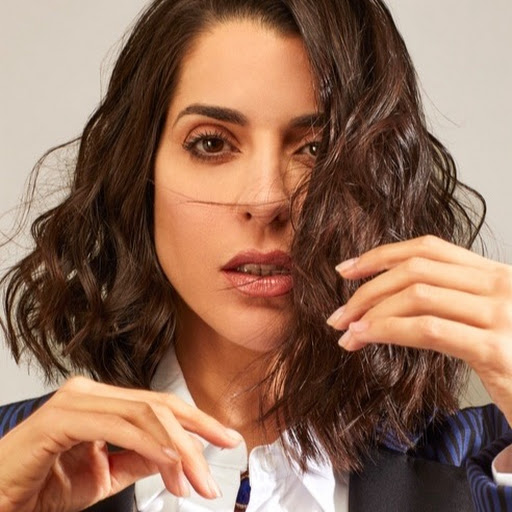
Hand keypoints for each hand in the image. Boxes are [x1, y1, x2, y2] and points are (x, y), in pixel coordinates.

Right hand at [0, 377, 242, 511]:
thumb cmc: (41, 487)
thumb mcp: (105, 475)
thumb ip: (139, 459)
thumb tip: (178, 455)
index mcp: (103, 401)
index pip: (161, 405)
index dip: (199, 421)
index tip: (227, 437)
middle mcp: (91, 392)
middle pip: (159, 406)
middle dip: (197, 434)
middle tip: (217, 466)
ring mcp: (76, 400)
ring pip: (144, 414)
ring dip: (177, 448)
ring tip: (195, 479)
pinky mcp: (60, 418)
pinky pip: (117, 427)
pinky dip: (148, 444)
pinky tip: (170, 460)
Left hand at [326, 235, 511, 424]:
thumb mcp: (491, 322)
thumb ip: (456, 302)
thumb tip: (398, 299)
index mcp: (496, 275)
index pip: (428, 249)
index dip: (382, 255)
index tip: (347, 269)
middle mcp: (502, 286)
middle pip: (415, 270)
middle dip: (367, 289)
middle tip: (338, 313)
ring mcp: (502, 315)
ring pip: (416, 296)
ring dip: (370, 312)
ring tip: (345, 331)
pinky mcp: (497, 350)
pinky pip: (428, 330)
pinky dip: (387, 331)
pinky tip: (363, 338)